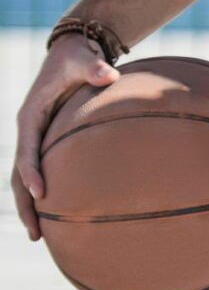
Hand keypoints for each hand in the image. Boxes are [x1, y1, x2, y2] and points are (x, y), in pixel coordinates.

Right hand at [13, 34, 119, 239]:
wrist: (73, 53)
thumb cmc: (78, 58)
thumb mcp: (84, 60)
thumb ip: (94, 69)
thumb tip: (108, 75)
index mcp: (31, 116)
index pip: (28, 150)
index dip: (32, 173)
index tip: (43, 195)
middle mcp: (28, 130)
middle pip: (19, 174)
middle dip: (25, 204)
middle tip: (35, 234)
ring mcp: (35, 138)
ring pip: (25, 178)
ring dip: (30, 206)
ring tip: (39, 236)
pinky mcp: (46, 141)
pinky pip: (41, 171)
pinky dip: (43, 193)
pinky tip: (56, 215)